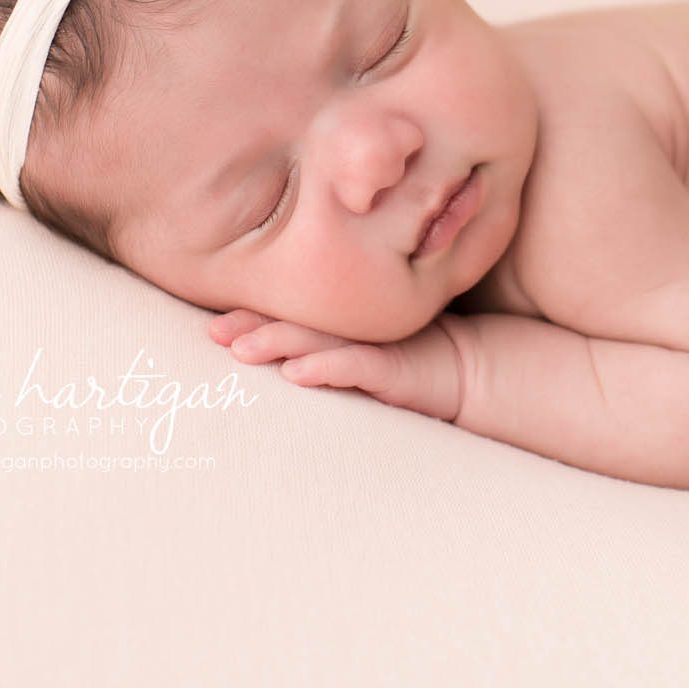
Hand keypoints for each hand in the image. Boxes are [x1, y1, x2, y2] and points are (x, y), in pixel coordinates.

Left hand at [208, 309, 465, 422]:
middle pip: (297, 322)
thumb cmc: (417, 356)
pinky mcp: (396, 367)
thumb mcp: (368, 347)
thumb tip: (274, 352)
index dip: (255, 314)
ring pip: (319, 340)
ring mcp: (377, 343)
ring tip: (240, 350)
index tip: (214, 321)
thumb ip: (331, 338)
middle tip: (213, 331)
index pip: (294, 313)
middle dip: (252, 325)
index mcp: (346, 321)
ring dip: (278, 343)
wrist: (474, 369)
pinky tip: (295, 374)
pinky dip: (325, 369)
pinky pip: (357, 367)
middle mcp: (356, 328)